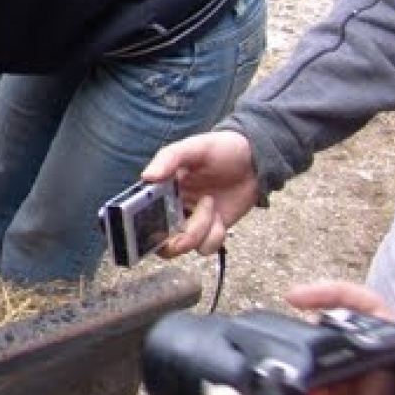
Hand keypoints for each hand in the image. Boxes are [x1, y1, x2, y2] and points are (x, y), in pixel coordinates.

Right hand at [142, 130, 262, 257]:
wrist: (255, 160)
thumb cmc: (221, 148)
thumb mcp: (194, 147)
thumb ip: (169, 158)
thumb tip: (146, 176)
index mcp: (159, 189)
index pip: (139, 212)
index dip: (139, 225)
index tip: (150, 226)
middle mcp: (170, 208)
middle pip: (159, 240)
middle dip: (173, 240)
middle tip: (184, 228)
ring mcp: (191, 221)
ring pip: (184, 245)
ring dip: (199, 230)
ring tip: (210, 204)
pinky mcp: (211, 230)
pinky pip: (206, 247)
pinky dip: (214, 236)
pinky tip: (219, 217)